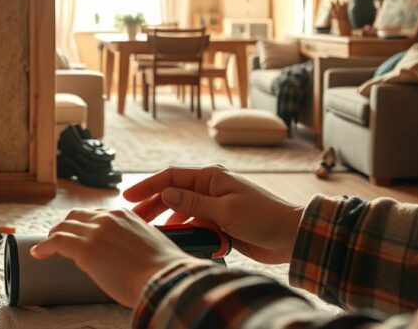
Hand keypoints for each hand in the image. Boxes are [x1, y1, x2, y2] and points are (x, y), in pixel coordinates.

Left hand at [30, 208, 196, 307]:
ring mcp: (95, 232)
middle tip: (59, 239)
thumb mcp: (149, 245)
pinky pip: (56, 242)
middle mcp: (108, 218)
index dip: (83, 224)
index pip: (96, 214)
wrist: (165, 278)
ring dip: (53, 236)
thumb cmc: (163, 271)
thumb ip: (134, 242)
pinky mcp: (84, 249)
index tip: (79, 233)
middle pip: (77, 216)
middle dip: (66, 226)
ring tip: (46, 247)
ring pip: (64, 227)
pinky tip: (38, 253)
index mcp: (125, 215)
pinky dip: (45, 246)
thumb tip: (127, 255)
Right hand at [123, 165, 303, 263]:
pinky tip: (174, 239)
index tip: (129, 196)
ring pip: (182, 212)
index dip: (148, 185)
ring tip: (149, 231)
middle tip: (134, 218)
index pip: (172, 177)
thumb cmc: (262, 217)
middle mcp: (210, 189)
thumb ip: (193, 203)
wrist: (289, 236)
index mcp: (211, 178)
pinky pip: (195, 225)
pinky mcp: (220, 224)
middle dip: (152, 205)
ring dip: (167, 220)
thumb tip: (166, 193)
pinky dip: (184, 231)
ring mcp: (214, 207)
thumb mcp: (225, 210)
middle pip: (173, 194)